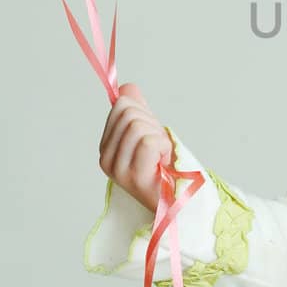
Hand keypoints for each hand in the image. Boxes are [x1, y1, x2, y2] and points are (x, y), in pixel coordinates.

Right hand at [98, 82, 172, 214]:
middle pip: (128, 113)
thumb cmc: (165, 168)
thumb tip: (127, 87)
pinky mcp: (133, 176)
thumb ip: (137, 110)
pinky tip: (164, 161)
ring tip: (161, 156)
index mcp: (107, 147)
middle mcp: (107, 159)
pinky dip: (163, 146)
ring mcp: (118, 169)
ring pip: (137, 126)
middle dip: (152, 123)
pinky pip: (148, 141)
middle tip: (159, 147)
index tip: (152, 133)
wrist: (180, 198)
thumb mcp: (150, 132)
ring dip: (159, 136)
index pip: (120, 106)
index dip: (143, 113)